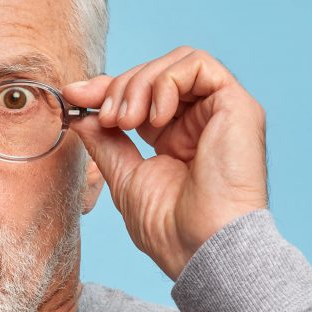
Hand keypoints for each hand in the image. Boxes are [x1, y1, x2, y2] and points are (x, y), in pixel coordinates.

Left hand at [64, 46, 268, 279]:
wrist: (202, 249)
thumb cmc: (170, 228)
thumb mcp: (126, 177)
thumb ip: (106, 142)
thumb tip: (82, 115)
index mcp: (176, 138)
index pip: (141, 94)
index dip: (106, 88)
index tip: (73, 96)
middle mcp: (201, 121)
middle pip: (157, 72)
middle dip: (120, 87)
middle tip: (107, 119)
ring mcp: (221, 112)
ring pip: (177, 62)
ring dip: (140, 84)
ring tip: (126, 121)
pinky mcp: (238, 105)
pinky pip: (199, 65)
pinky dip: (166, 82)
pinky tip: (156, 118)